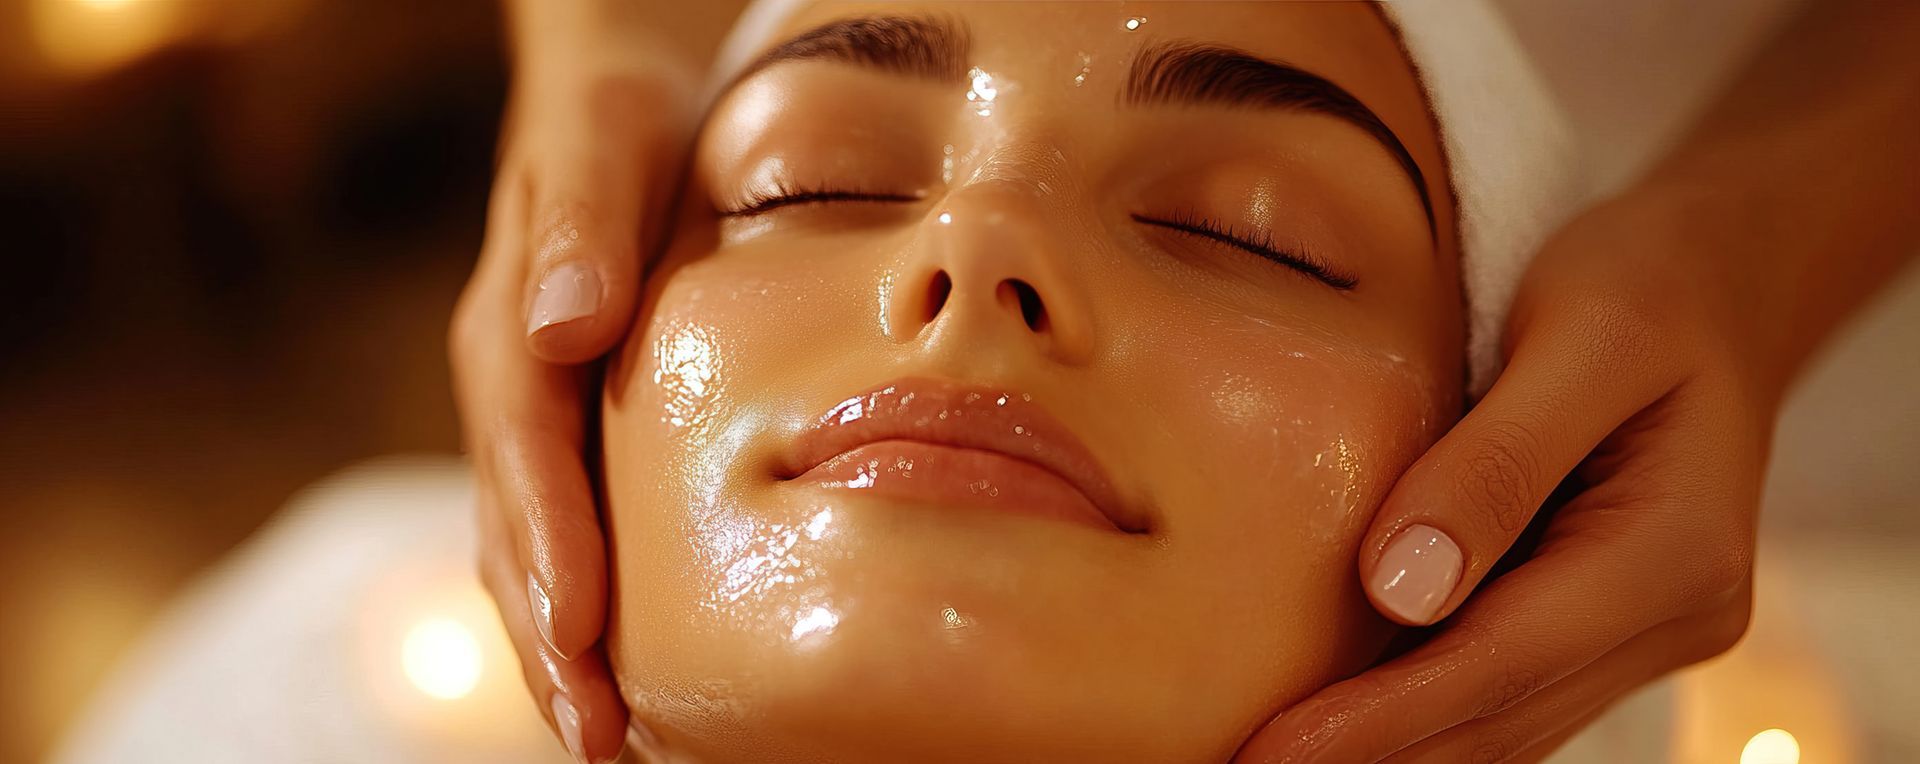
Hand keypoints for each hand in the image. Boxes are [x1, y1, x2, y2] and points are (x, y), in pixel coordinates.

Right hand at [450, 23, 694, 762]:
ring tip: (613, 741)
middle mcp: (513, 385)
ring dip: (564, 646)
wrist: (616, 86)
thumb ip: (578, 222)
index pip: (527, 459)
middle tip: (604, 741)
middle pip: (518, 531)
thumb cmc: (622, 104)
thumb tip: (555, 323)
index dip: (551, 550)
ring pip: (533, 547)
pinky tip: (634, 664)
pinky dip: (590, 602)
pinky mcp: (574, 425)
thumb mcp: (603, 135)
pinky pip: (569, 526)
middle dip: (553, 640)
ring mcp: (537, 414)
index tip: (582, 637)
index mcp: (512, 331)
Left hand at [1238, 191, 1779, 762]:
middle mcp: (1675, 616)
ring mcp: (1648, 630)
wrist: (1726, 279)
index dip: (1383, 718)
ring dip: (1394, 750)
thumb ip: (1496, 462)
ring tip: (1277, 757)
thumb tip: (1399, 590)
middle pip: (1499, 716)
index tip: (1277, 751)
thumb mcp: (1581, 336)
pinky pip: (1508, 690)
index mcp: (1676, 553)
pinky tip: (1342, 719)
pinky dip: (1425, 712)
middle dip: (1373, 755)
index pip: (1501, 663)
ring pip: (1505, 723)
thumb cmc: (1649, 283)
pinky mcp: (1608, 622)